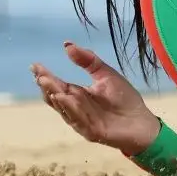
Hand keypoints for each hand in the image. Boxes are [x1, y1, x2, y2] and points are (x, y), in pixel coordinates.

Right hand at [31, 42, 160, 155]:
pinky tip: (66, 98)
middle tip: (40, 75)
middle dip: (47, 86)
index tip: (35, 65)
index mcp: (78, 94)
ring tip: (48, 84)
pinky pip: (78, 119)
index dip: (45, 76)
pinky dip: (71, 109)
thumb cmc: (124, 98)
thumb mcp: (106, 74)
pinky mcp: (91, 131)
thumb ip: (88, 60)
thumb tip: (67, 44)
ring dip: (56, 96)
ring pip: (64, 109)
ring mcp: (81, 120)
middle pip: (56, 97)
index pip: (57, 84)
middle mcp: (75, 108)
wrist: (141, 121)